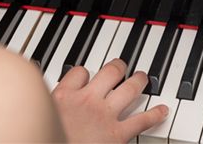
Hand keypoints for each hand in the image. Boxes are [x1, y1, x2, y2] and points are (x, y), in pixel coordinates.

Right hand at [52, 59, 167, 142]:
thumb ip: (48, 101)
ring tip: (142, 77)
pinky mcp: (118, 134)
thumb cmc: (49, 138)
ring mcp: (105, 115)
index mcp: (65, 95)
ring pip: (128, 89)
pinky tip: (162, 111)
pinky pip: (141, 120)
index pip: (80, 72)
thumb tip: (40, 87)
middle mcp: (87, 100)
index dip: (84, 73)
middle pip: (108, 72)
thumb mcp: (43, 115)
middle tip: (121, 66)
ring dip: (138, 81)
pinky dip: (155, 114)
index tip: (86, 76)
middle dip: (118, 67)